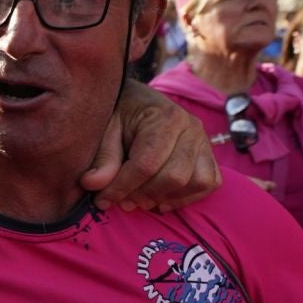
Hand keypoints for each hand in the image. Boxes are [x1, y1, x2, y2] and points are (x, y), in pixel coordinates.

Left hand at [84, 78, 220, 210]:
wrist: (136, 102)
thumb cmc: (120, 114)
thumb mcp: (105, 129)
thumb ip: (103, 157)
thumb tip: (93, 184)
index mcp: (165, 117)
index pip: (146, 164)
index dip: (122, 188)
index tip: (101, 200)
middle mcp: (191, 128)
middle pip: (174, 177)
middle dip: (143, 195)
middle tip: (120, 200)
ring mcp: (203, 142)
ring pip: (196, 183)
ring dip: (164, 197)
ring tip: (138, 199)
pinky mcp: (208, 155)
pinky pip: (208, 184)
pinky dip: (185, 197)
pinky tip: (160, 199)